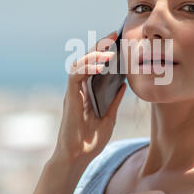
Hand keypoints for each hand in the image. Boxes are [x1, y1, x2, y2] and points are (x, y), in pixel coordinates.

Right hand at [53, 30, 126, 163]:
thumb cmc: (91, 140)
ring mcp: (73, 93)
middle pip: (87, 60)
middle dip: (100, 46)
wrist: (78, 157)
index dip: (105, 51)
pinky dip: (86, 68)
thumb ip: (115, 100)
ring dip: (93, 54)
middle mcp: (79, 89)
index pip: (95, 65)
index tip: (118, 40)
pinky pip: (75, 76)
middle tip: (114, 35)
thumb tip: (124, 84)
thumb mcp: (109, 117)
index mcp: (88, 92)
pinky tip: (99, 65)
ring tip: (109, 50)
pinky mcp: (70, 98)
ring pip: (79, 64)